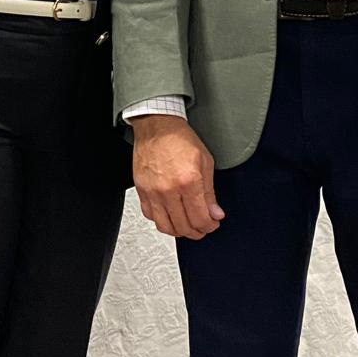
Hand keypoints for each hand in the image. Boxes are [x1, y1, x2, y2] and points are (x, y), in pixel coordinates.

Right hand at [128, 114, 224, 239]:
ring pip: (166, 227)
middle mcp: (168, 189)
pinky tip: (170, 215)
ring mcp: (153, 192)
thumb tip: (215, 213)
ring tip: (187, 224)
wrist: (156, 125)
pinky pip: (150, 216)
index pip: (201, 219)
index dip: (210, 226)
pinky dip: (162, 221)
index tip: (213, 223)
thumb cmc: (179, 138)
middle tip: (203, 226)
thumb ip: (210, 192)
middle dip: (198, 231)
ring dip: (180, 230)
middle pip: (184, 227)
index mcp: (188, 181)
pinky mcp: (142, 190)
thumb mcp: (205, 162)